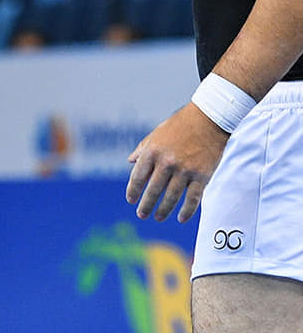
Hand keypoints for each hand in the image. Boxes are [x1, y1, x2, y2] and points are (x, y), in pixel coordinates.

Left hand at [125, 102, 229, 222]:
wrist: (208, 120)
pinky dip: (187, 211)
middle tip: (141, 215)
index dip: (133, 190)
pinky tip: (181, 219)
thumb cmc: (179, 125)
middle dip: (146, 205)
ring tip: (157, 218)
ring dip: (163, 210)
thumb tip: (130, 162)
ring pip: (172, 197)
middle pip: (153, 190)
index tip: (130, 199)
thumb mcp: (156, 134)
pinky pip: (193, 199)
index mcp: (153, 151)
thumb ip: (143, 149)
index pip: (138, 176)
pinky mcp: (202, 176)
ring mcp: (185, 171)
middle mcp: (167, 162)